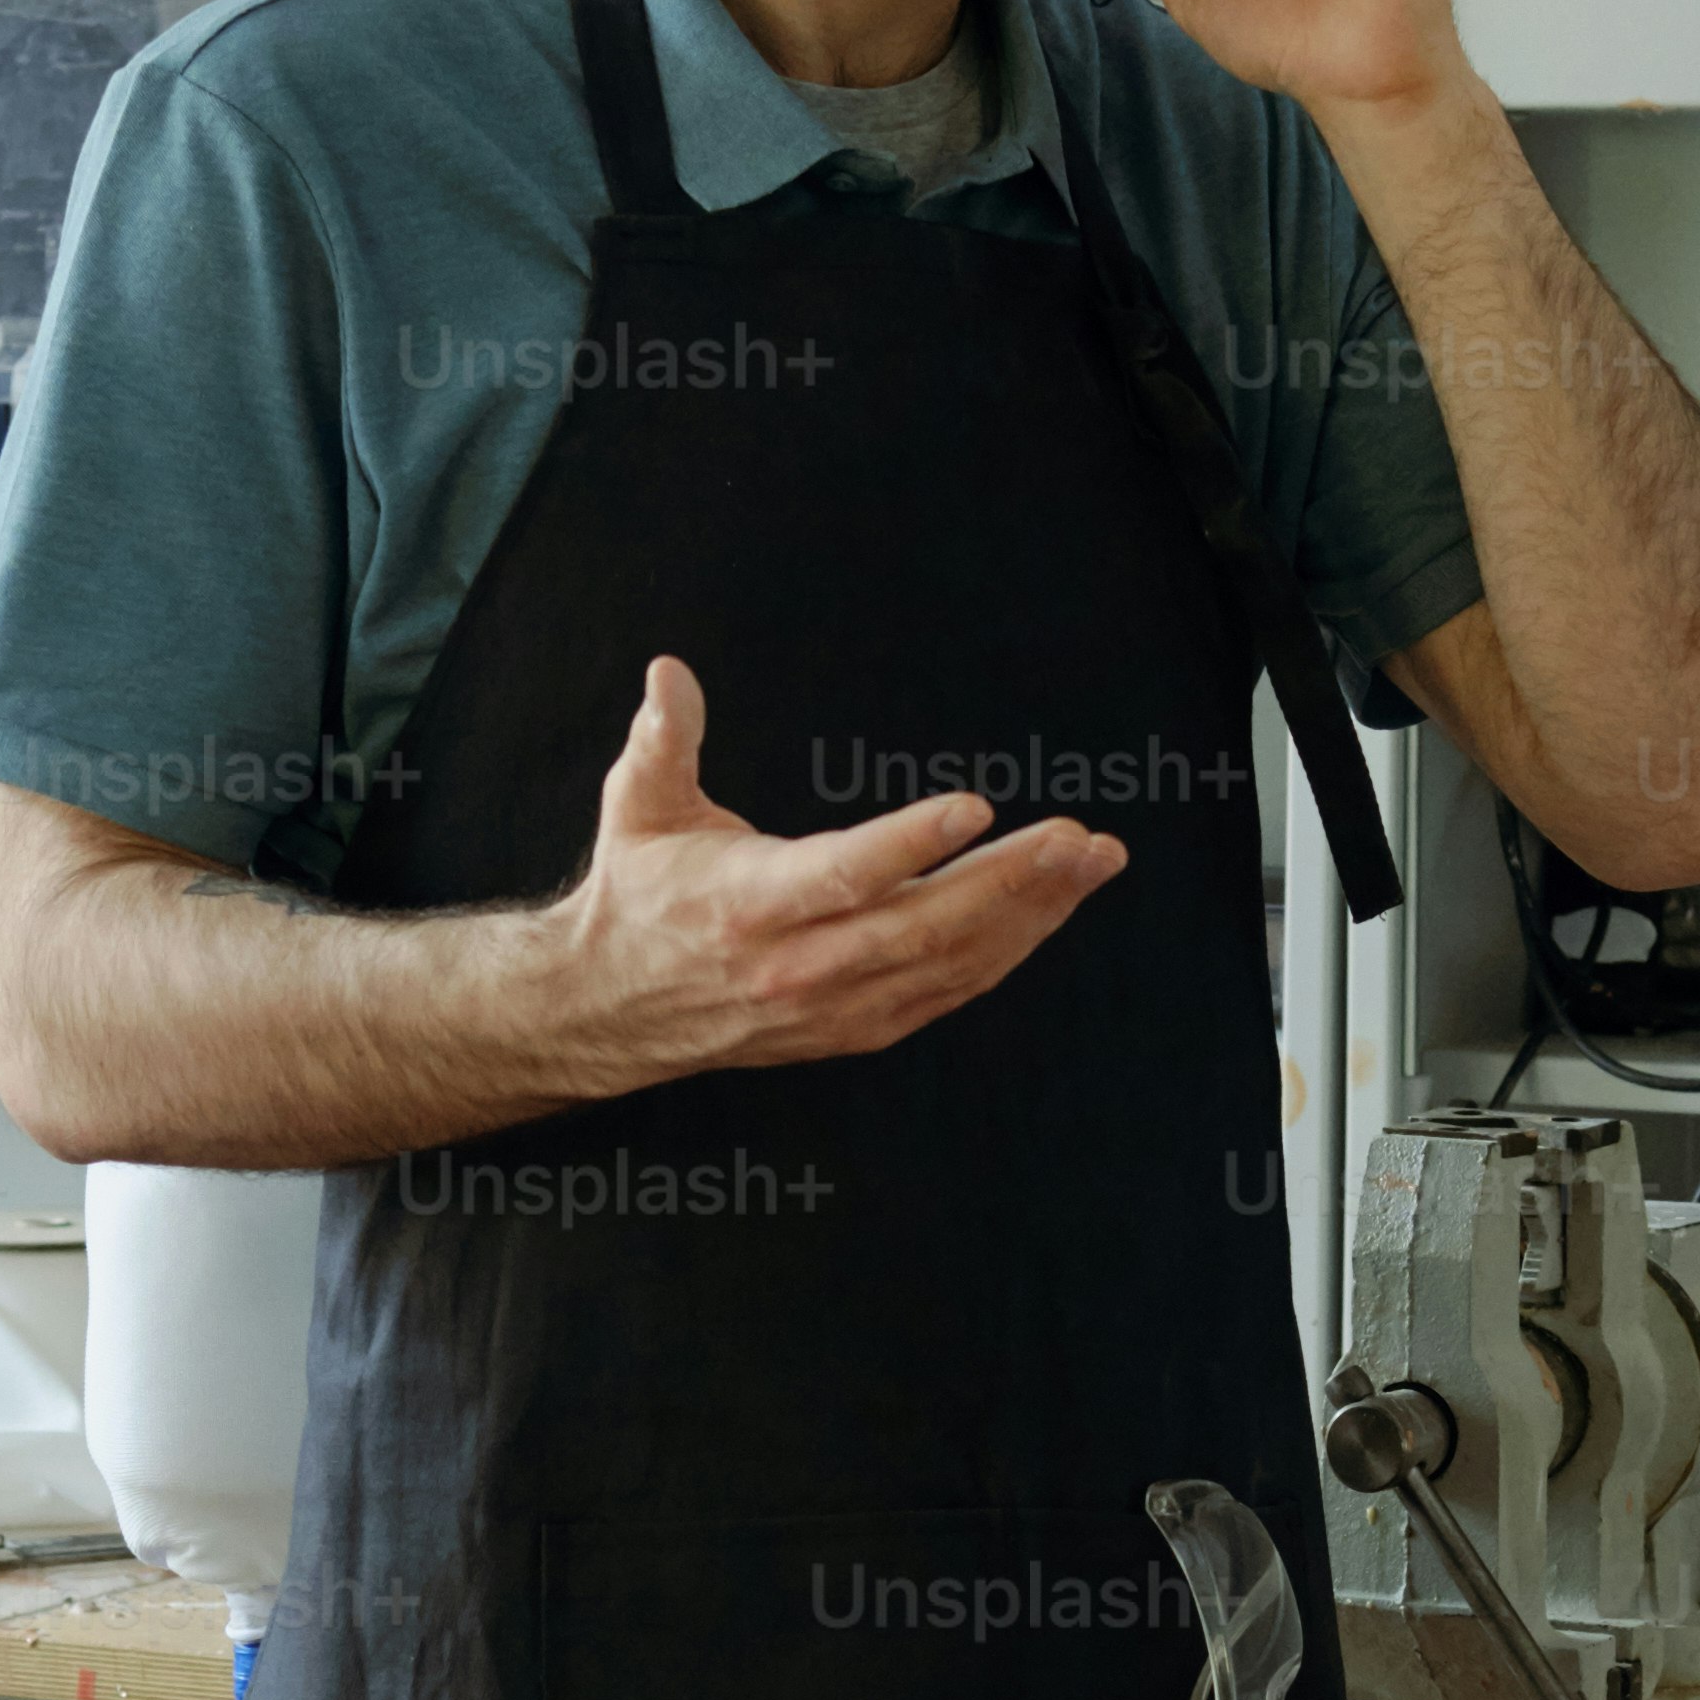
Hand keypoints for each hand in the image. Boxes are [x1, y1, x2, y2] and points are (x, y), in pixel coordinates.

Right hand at [531, 657, 1117, 1087]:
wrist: (609, 1008)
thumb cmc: (637, 894)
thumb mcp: (637, 807)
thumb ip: (662, 738)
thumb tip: (670, 671)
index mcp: (748, 903)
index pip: (843, 874)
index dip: (910, 843)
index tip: (975, 808)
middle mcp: (798, 965)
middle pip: (922, 927)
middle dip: (1011, 882)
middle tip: (1078, 838)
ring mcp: (834, 1006)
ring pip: (950, 964)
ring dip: (1030, 915)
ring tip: (1091, 864)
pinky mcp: (857, 1028)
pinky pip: (948, 991)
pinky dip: (1006, 952)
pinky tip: (1050, 910)